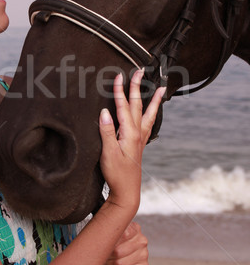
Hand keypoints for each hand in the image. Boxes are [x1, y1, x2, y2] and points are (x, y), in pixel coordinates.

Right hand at [99, 70, 164, 213]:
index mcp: (129, 134)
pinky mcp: (139, 145)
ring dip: (152, 100)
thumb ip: (107, 131)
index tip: (118, 76)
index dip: (120, 91)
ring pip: (148, 114)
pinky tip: (151, 112)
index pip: (123, 107)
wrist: (127, 192)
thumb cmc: (116, 174)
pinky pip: (147, 124)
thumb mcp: (108, 153)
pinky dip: (151, 114)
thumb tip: (104, 112)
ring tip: (160, 89)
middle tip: (139, 72)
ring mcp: (140, 139)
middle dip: (137, 88)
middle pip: (138, 106)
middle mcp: (138, 134)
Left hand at [100, 222, 148, 264]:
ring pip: (120, 264)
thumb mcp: (114, 232)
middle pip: (118, 252)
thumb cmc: (116, 240)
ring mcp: (144, 254)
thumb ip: (109, 231)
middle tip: (99, 257)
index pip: (121, 235)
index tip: (101, 245)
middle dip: (106, 256)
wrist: (125, 250)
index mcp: (135, 229)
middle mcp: (141, 241)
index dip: (108, 242)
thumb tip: (97, 237)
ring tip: (103, 264)